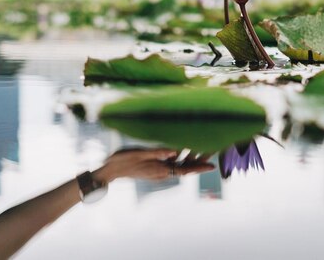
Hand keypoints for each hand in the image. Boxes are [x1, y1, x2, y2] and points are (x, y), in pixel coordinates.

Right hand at [93, 148, 213, 181]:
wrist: (111, 171)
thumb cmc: (123, 160)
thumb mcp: (140, 153)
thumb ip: (157, 152)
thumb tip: (175, 152)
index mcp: (160, 169)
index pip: (185, 170)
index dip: (199, 167)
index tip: (212, 166)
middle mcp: (162, 173)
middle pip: (185, 168)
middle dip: (199, 161)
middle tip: (213, 152)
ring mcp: (159, 172)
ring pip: (180, 167)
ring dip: (191, 159)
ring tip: (203, 150)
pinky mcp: (155, 169)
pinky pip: (173, 166)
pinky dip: (182, 159)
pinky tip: (184, 151)